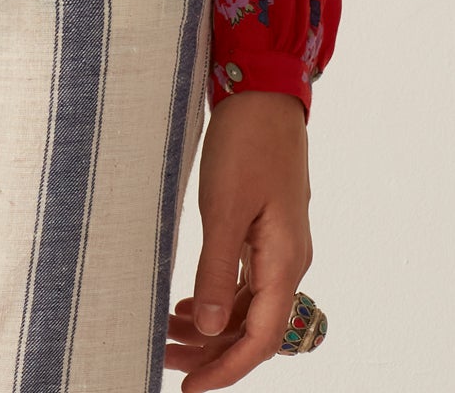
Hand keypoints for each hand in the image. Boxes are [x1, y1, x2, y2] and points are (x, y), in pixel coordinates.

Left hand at [164, 90, 312, 387]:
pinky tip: (191, 302)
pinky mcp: (267, 228)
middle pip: (255, 328)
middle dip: (213, 353)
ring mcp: (280, 244)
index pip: (262, 338)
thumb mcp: (224, 207)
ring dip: (213, 326)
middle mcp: (289, 260)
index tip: (189, 388)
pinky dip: (219, 298)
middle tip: (165, 360)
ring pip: (249, 305)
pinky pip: (246, 280)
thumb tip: (212, 330)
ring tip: (168, 334)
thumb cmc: (245, 142)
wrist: (263, 91)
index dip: (226, 370)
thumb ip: (217, 270)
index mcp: (285, 260)